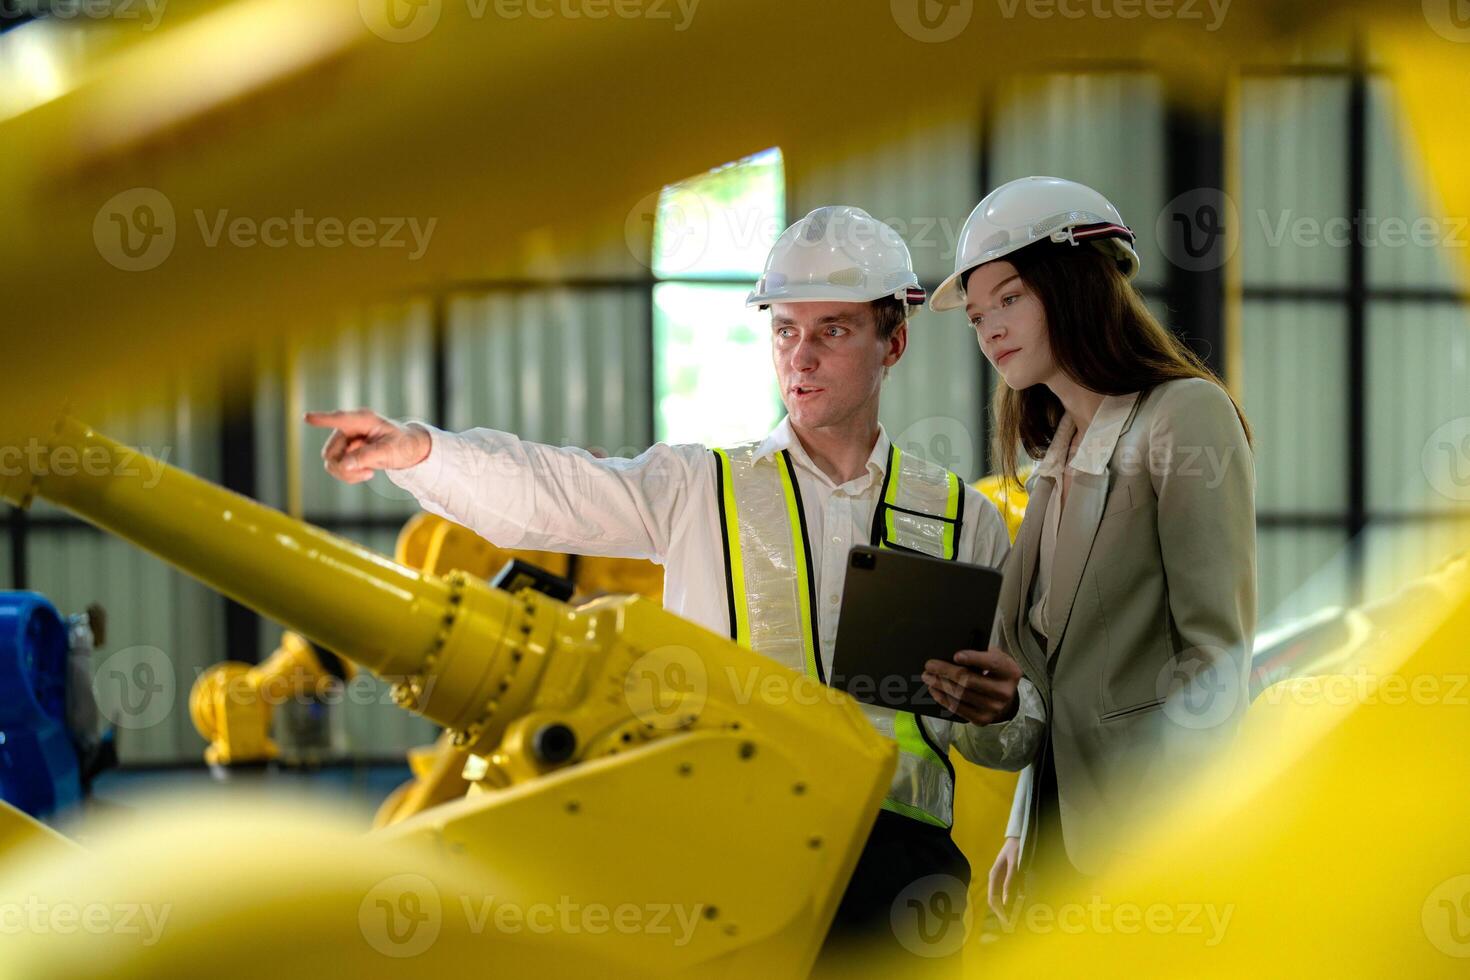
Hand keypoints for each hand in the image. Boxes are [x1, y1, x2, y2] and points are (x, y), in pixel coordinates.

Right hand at [305, 408, 431, 483]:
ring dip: (347, 473)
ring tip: (368, 473)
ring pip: (330, 462)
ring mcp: (344, 440)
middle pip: (331, 451)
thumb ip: (367, 456)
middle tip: (368, 472)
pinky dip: (348, 475)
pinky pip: (335, 468)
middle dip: (345, 466)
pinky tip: (365, 473)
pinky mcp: (344, 452)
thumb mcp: (389, 451)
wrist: (405, 448)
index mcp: (364, 420)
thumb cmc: (401, 444)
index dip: (323, 419)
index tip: (307, 417)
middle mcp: (349, 428)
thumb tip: (344, 465)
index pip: (340, 419)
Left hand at [921, 647, 1019, 724]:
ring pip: (960, 695)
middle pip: (969, 680)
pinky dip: (942, 698)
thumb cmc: (995, 672)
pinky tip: (934, 689)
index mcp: (1010, 671)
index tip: (956, 655)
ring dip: (940, 685)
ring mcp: (994, 708)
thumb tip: (953, 652)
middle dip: (945, 671)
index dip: (973, 658)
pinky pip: (957, 708)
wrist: (1005, 698)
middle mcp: (1004, 692)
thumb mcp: (995, 658)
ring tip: (928, 676)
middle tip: (929, 665)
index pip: (991, 663)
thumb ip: (982, 653)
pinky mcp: (982, 719)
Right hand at [988, 836, 1020, 919]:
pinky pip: (1009, 892)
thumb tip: (1005, 901)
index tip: (1006, 921)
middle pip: (995, 900)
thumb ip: (1010, 881)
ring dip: (1007, 908)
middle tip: (1011, 924)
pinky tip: (1018, 906)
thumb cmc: (1015, 849)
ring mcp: (1001, 879)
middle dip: (1002, 913)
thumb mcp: (1014, 865)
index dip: (998, 912)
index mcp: (994, 876)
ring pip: (1001, 898)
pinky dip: (1013, 901)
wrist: (1018, 838)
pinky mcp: (1008, 878)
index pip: (992, 899)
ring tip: (1015, 918)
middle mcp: (996, 879)